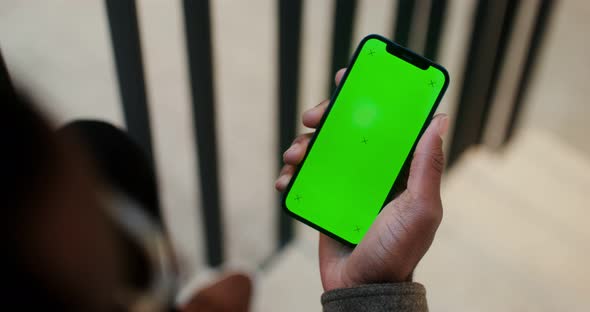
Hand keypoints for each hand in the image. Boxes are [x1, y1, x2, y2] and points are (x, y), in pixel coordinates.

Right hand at [275, 69, 448, 290]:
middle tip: (314, 117)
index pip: (386, 123)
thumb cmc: (397, 251)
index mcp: (398, 168)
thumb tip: (441, 119)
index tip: (352, 78)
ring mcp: (346, 184)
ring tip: (294, 155)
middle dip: (327, 116)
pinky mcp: (325, 198)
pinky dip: (291, 174)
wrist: (363, 288)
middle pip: (347, 130)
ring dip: (303, 144)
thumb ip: (428, 167)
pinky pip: (305, 177)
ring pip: (322, 149)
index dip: (370, 96)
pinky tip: (285, 179)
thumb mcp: (421, 210)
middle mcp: (372, 171)